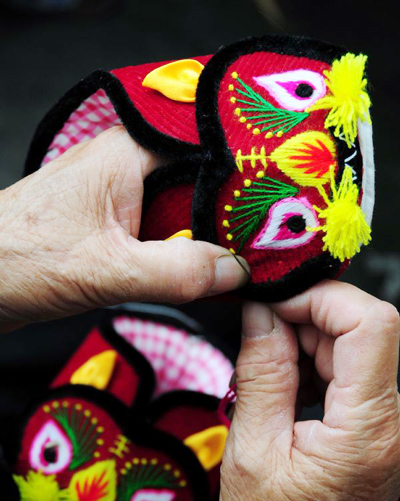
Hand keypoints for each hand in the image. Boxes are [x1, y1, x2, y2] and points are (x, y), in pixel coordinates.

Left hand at [0, 126, 247, 331]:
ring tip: (247, 259)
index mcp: (130, 152)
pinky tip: (206, 271)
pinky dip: (188, 252)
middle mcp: (130, 165)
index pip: (210, 149)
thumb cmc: (17, 258)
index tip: (278, 208)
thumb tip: (236, 270)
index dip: (247, 177)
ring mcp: (125, 195)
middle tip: (269, 243)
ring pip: (188, 210)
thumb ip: (175, 271)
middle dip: (233, 214)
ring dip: (209, 237)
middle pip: (204, 182)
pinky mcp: (120, 224)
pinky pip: (168, 231)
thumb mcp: (106, 269)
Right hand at [219, 281, 399, 500]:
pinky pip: (350, 374)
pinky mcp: (374, 432)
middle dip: (308, 318)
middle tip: (259, 334)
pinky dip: (315, 365)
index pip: (371, 324)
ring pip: (357, 348)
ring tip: (265, 369)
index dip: (322, 299)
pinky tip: (283, 385)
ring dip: (308, 342)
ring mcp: (386, 429)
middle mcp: (390, 426)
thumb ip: (262, 373)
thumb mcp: (251, 451)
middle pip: (365, 330)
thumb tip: (261, 315)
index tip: (276, 302)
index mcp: (366, 431)